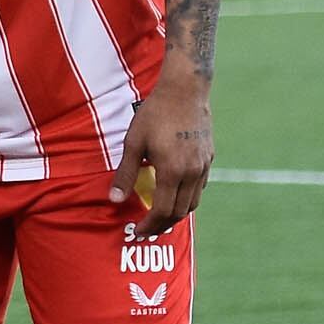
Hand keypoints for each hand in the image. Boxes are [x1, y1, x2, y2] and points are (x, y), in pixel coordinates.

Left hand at [118, 57, 213, 232]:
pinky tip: (173, 194)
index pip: (163, 211)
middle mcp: (193, 173)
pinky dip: (187, 198)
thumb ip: (125, 174)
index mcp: (173, 171)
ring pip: (193, 202)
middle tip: (146, 229)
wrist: (185, 91)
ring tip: (159, 217)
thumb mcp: (133, 143)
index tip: (137, 231)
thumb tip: (114, 200)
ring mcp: (204, 166)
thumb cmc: (154, 114)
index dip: (150, 225)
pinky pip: (199, 187)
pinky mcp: (209, 158)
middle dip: (163, 224)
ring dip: (176, 214)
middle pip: (181, 212)